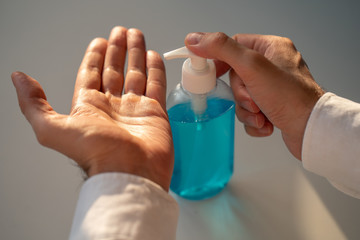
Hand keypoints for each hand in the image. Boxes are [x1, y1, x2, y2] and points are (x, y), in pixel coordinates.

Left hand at [12, 26, 173, 190]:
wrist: (130, 173)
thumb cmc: (95, 154)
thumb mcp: (53, 129)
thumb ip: (34, 104)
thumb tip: (19, 79)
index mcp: (89, 107)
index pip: (91, 74)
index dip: (95, 57)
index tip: (100, 42)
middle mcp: (112, 106)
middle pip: (114, 70)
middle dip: (117, 50)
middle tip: (121, 33)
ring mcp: (134, 108)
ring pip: (135, 74)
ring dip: (136, 54)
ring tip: (137, 36)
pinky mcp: (155, 113)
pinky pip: (155, 85)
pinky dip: (155, 70)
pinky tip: (153, 56)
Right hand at [185, 32, 323, 159]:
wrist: (311, 131)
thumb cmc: (291, 98)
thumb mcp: (252, 67)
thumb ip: (223, 49)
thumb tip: (196, 39)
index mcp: (271, 48)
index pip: (233, 45)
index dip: (218, 59)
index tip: (208, 71)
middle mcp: (272, 66)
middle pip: (235, 76)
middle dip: (241, 94)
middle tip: (252, 99)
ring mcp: (272, 88)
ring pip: (241, 97)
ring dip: (247, 110)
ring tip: (262, 113)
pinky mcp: (272, 106)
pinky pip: (250, 112)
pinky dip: (254, 121)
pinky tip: (267, 123)